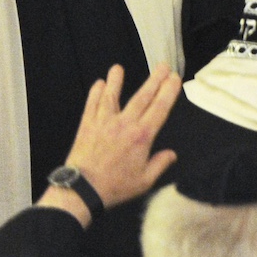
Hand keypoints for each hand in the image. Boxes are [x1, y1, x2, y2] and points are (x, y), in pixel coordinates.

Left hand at [40, 65, 180, 225]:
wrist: (81, 191)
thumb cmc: (115, 186)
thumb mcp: (144, 181)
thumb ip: (159, 165)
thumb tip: (171, 154)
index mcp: (142, 136)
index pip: (160, 108)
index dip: (169, 91)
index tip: (174, 78)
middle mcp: (125, 124)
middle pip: (142, 97)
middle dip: (154, 80)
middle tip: (162, 66)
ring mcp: (104, 123)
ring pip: (113, 97)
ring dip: (117, 81)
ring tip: (118, 67)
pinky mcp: (87, 126)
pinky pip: (92, 106)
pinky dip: (95, 94)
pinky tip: (98, 84)